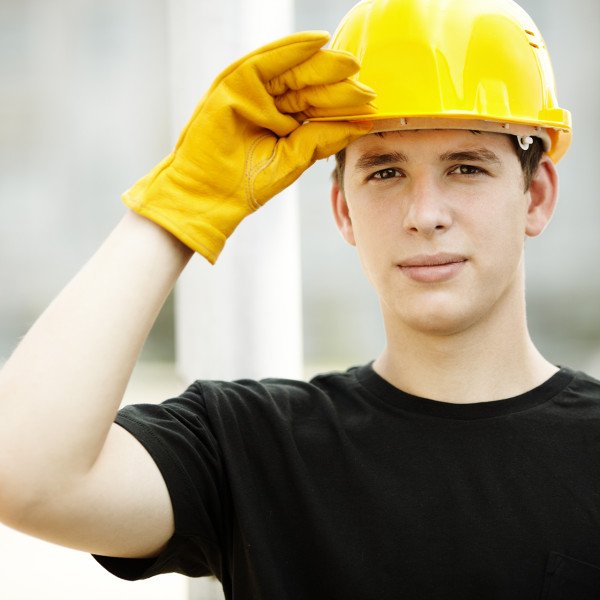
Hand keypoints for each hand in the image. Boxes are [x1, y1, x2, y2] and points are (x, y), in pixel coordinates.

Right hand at [123, 31, 374, 262]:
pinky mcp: (236, 82)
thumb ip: (321, 138)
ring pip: (293, 71)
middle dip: (337, 82)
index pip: (316, 107)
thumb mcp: (292, 159)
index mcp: (282, 124)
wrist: (209, 193)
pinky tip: (319, 43)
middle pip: (308, 87)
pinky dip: (292, 49)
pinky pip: (268, 60)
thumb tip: (358, 124)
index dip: (342, 102)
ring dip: (321, 64)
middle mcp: (269, 105)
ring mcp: (252, 92)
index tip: (369, 103)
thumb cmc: (247, 182)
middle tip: (365, 83)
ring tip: (349, 63)